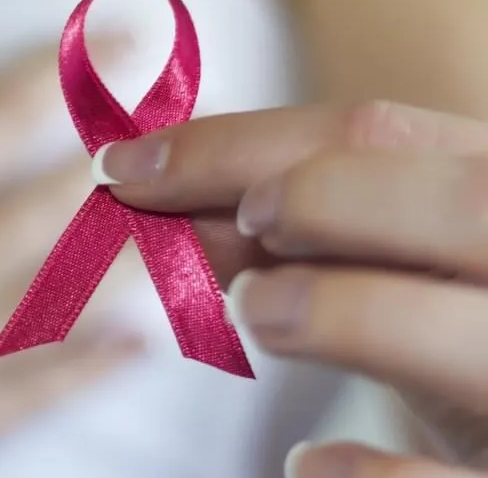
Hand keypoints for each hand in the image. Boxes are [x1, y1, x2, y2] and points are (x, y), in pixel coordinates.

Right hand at [0, 37, 136, 477]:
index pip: (0, 127)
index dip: (69, 80)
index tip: (117, 51)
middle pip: (59, 213)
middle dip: (127, 157)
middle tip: (180, 123)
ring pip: (68, 306)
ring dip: (136, 255)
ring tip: (185, 219)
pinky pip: (34, 396)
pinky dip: (95, 364)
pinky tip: (138, 336)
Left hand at [95, 100, 487, 475]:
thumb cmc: (433, 332)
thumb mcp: (370, 267)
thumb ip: (276, 227)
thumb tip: (147, 186)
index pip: (380, 131)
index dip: (235, 143)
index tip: (123, 167)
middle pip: (472, 200)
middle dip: (326, 198)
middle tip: (238, 228)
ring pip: (477, 335)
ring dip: (341, 311)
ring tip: (253, 315)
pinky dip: (373, 476)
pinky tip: (307, 464)